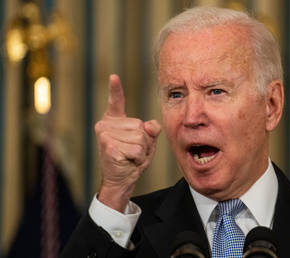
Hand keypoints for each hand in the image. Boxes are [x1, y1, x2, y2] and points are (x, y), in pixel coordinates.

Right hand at [95, 74, 160, 211]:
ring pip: (140, 139)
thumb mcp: (147, 142)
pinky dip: (137, 159)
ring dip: (141, 152)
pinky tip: (126, 161)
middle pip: (141, 127)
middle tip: (132, 152)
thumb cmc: (132, 159)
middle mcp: (106, 124)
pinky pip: (136, 150)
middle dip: (144, 143)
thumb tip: (151, 126)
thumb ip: (151, 130)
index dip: (115, 89)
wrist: (121, 179)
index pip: (116, 101)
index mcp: (115, 120)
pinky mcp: (108, 146)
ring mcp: (105, 135)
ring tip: (129, 156)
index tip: (114, 77)